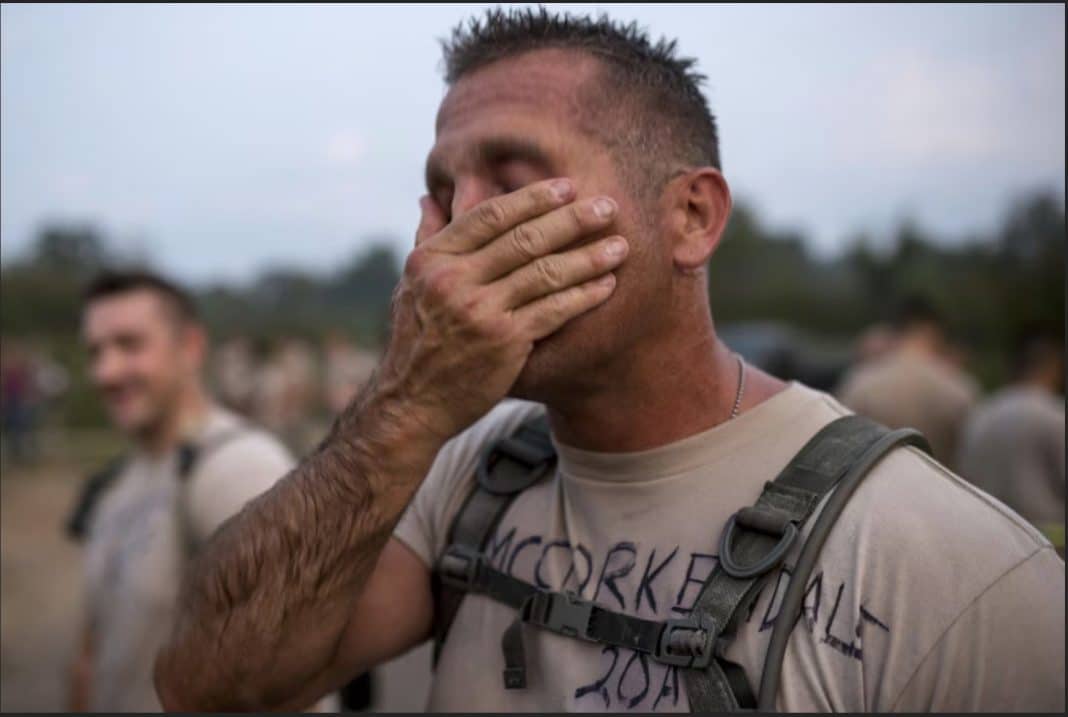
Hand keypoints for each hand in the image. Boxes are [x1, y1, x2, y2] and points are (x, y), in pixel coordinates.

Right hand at [374, 178, 627, 439]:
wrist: (413, 403)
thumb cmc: (417, 342)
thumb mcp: (410, 287)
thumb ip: (425, 240)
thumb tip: (429, 199)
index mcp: (432, 259)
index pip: (490, 216)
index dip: (532, 198)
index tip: (566, 187)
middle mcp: (454, 280)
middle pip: (524, 239)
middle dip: (572, 220)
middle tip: (608, 206)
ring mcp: (480, 311)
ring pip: (546, 272)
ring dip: (588, 257)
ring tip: (620, 246)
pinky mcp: (505, 342)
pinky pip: (554, 310)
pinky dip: (584, 295)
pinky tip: (606, 284)